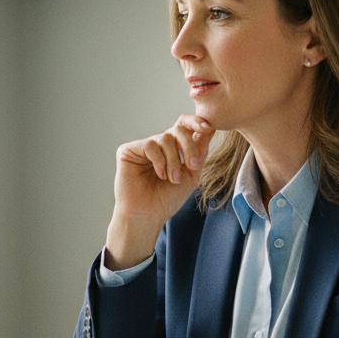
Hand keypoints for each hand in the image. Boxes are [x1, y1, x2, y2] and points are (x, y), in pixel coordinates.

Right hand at [105, 114, 214, 269]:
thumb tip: (210, 128)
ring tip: (173, 179)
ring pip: (165, 138)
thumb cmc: (167, 199)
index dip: (196, 121)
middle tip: (192, 166)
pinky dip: (159, 161)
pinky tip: (160, 175)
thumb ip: (199, 152)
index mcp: (173, 148)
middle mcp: (158, 144)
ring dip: (174, 160)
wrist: (147, 216)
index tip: (208, 127)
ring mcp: (143, 146)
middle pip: (178, 129)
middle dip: (189, 147)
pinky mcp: (128, 150)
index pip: (184, 126)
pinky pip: (150, 145)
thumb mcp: (191, 175)